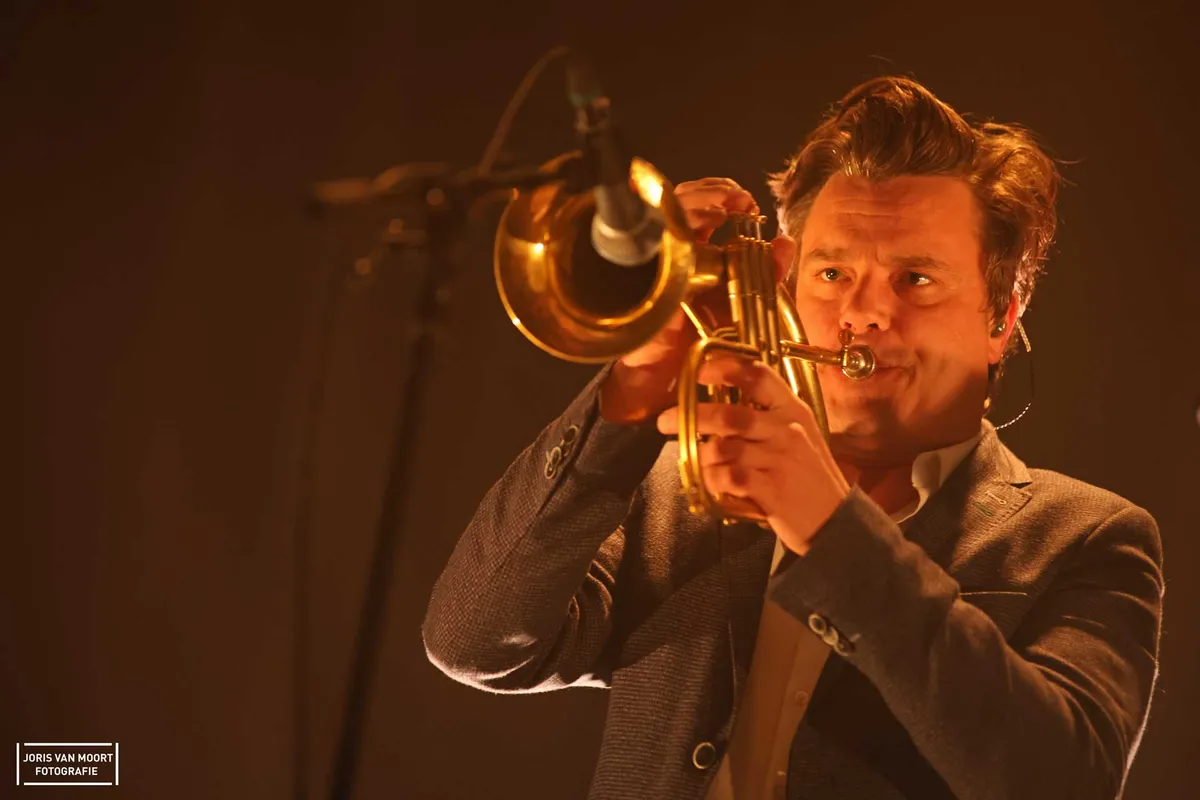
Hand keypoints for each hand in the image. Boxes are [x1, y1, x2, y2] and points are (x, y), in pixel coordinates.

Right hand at [599, 178, 795, 422]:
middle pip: (679, 200)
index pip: (699, 203)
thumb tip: (785, 242)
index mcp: (692, 249)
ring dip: (694, 204)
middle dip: (709, 191)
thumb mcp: (740, 301)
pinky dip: (676, 233)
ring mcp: (655, 262)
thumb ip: (765, 272)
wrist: (667, 375)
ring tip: (720, 210)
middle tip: (736, 198)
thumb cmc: (698, 339)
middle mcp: (670, 250)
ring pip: (664, 213)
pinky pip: (655, 245)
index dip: (721, 192)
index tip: (746, 200)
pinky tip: (700, 232)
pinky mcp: (647, 278)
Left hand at [654, 355, 849, 555]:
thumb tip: (715, 408)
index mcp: (793, 410)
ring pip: (722, 449)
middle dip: (691, 416)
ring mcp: (780, 459)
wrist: (835, 520)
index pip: (759, 376)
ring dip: (701, 456)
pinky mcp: (771, 489)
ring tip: (697, 463)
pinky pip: (727, 477)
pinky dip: (711, 479)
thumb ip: (764, 418)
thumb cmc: (808, 476)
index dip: (725, 368)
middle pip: (729, 415)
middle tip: (665, 421)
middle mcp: (787, 430)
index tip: (698, 371)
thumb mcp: (797, 436)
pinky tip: (712, 483)